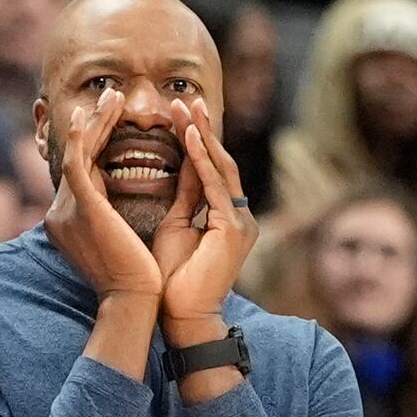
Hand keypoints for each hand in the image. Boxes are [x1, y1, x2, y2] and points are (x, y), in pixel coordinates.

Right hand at [44, 88, 161, 300]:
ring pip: (78, 154)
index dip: (96, 140)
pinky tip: (85, 116)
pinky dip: (79, 139)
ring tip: (112, 96)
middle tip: (111, 95)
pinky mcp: (82, 209)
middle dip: (94, 124)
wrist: (133, 300)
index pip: (83, 170)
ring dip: (94, 123)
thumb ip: (114, 211)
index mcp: (71, 220)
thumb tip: (122, 192)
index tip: (112, 117)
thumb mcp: (120, 235)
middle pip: (78, 157)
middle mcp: (61, 213)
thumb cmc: (135, 277)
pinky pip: (76, 165)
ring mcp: (67, 211)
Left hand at [158, 98, 257, 339]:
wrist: (184, 317)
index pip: (210, 169)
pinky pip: (215, 186)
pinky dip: (201, 159)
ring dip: (202, 135)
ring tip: (185, 108)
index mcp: (227, 217)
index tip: (177, 115)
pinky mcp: (233, 229)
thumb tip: (180, 165)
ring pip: (221, 168)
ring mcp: (240, 222)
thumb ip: (184, 197)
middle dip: (202, 129)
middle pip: (220, 163)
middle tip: (184, 99)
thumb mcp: (177, 226)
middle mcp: (240, 216)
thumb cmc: (175, 279)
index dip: (194, 141)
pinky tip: (189, 136)